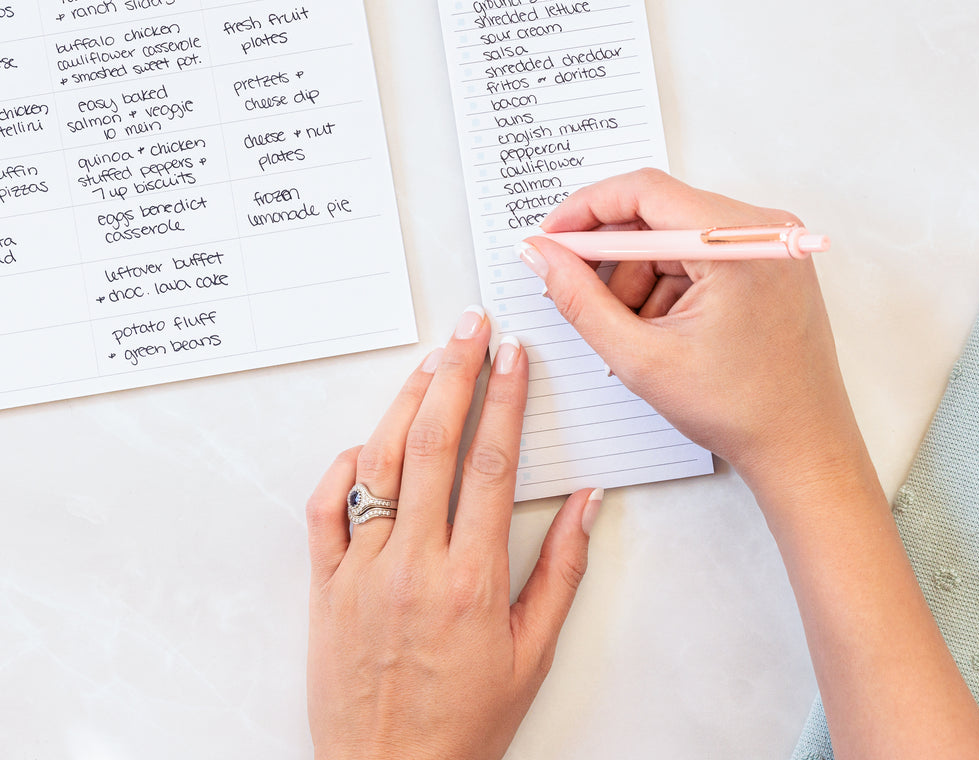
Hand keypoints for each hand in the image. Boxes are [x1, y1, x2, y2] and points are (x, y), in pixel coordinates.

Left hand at [306, 308, 602, 759]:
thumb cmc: (466, 721)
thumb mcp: (534, 652)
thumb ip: (562, 569)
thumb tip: (586, 499)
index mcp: (471, 579)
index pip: (491, 462)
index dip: (505, 398)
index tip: (514, 355)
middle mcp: (412, 564)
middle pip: (434, 442)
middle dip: (456, 372)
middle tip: (471, 327)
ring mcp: (362, 571)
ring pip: (379, 462)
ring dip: (406, 402)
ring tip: (431, 362)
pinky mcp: (324, 585)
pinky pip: (325, 509)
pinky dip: (345, 465)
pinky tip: (370, 440)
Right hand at [523, 169, 865, 502]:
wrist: (803, 449)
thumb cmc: (741, 410)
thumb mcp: (641, 357)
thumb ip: (579, 299)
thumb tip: (540, 254)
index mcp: (736, 241)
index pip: (645, 191)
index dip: (587, 209)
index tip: (552, 237)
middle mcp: (762, 227)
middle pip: (660, 212)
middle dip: (613, 255)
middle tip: (579, 293)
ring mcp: (769, 242)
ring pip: (675, 236)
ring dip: (641, 277)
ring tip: (638, 334)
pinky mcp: (770, 261)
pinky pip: (701, 253)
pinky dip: (670, 284)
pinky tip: (666, 331)